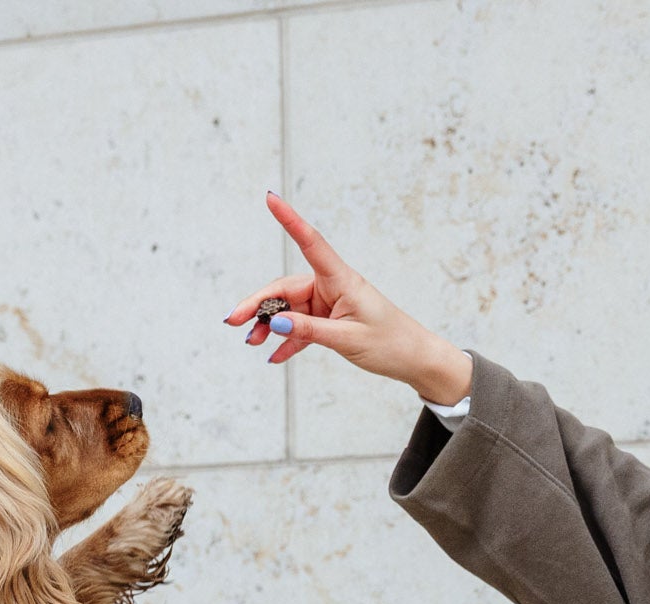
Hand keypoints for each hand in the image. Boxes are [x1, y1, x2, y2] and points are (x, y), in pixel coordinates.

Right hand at [223, 193, 471, 403]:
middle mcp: (332, 286)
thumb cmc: (391, 344)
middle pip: (285, 289)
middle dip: (258, 306)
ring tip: (252, 342)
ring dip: (269, 326)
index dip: (289, 220)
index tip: (270, 198)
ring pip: (289, 310)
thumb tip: (274, 323)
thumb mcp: (348, 339)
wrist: (416, 360)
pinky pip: (301, 328)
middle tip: (233, 322)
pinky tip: (273, 356)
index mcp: (341, 280)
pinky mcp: (330, 322)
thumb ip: (309, 331)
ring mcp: (330, 304)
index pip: (310, 243)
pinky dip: (287, 341)